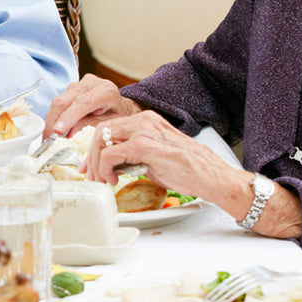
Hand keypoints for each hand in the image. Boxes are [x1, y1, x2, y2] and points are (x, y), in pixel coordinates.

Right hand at [42, 74, 140, 138]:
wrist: (122, 107)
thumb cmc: (118, 118)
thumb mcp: (107, 125)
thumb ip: (88, 127)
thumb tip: (66, 135)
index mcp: (106, 91)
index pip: (83, 102)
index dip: (68, 117)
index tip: (58, 131)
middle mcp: (91, 83)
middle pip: (65, 100)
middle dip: (54, 122)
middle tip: (48, 141)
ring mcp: (80, 84)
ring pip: (59, 101)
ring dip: (52, 121)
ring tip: (48, 139)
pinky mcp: (72, 88)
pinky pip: (59, 102)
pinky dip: (54, 117)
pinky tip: (53, 131)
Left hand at [83, 110, 233, 197]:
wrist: (210, 176)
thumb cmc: (187, 170)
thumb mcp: (154, 157)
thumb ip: (132, 156)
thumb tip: (111, 165)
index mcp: (146, 120)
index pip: (110, 127)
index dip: (95, 148)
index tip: (91, 166)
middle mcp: (143, 120)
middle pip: (101, 131)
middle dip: (91, 156)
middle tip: (91, 175)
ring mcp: (143, 130)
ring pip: (102, 140)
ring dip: (95, 164)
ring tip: (102, 181)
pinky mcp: (143, 145)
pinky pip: (109, 154)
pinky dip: (104, 169)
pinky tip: (113, 180)